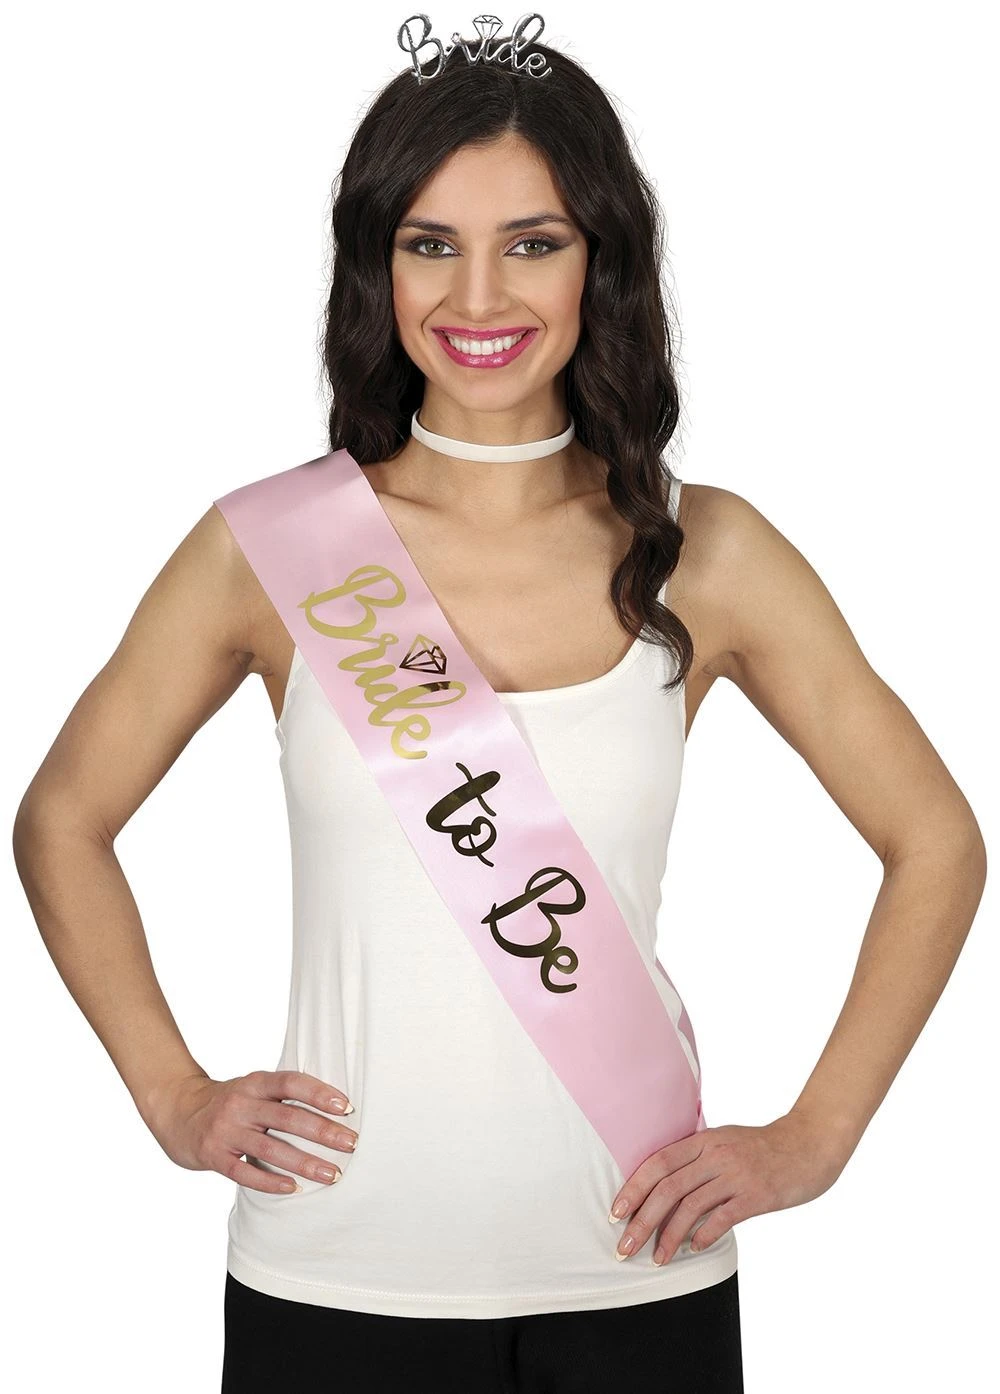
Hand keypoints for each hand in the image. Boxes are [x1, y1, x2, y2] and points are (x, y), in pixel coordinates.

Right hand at [144, 1070, 358, 1193]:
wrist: (177, 1111)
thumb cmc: (229, 1102)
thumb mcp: (252, 1088)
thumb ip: (281, 1095)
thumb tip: (333, 1108)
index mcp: (255, 1083)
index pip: (291, 1083)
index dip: (319, 1093)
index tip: (347, 1107)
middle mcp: (241, 1104)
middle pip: (287, 1118)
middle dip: (323, 1132)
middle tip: (352, 1144)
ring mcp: (226, 1130)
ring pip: (271, 1148)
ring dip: (305, 1162)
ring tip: (332, 1174)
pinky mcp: (214, 1155)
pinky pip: (245, 1172)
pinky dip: (270, 1181)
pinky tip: (293, 1188)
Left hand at [608, 1112, 849, 1264]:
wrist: (809, 1144)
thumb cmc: (764, 1147)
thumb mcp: (726, 1141)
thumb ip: (699, 1158)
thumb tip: (667, 1187)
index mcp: (704, 1140)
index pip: (658, 1163)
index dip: (633, 1188)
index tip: (615, 1213)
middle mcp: (716, 1155)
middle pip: (668, 1189)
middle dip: (641, 1220)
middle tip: (624, 1247)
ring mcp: (736, 1175)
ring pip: (690, 1207)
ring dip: (668, 1236)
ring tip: (656, 1259)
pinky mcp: (756, 1195)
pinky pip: (722, 1218)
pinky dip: (703, 1236)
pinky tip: (692, 1249)